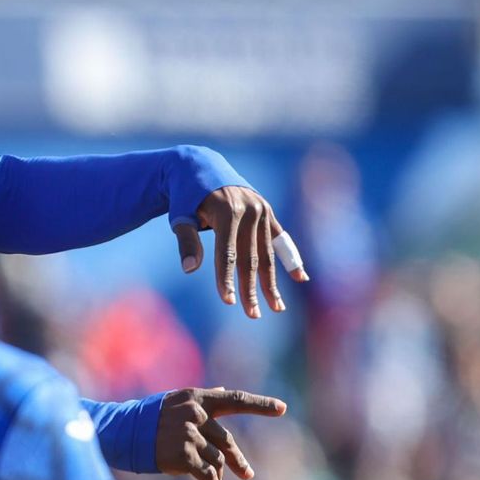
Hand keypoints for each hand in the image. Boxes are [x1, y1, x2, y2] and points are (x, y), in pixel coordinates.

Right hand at [155, 387, 286, 479]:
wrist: (123, 432)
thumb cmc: (149, 417)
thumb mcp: (175, 402)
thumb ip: (202, 401)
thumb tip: (223, 390)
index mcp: (196, 398)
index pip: (235, 399)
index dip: (260, 404)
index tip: (283, 408)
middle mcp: (196, 413)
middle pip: (226, 441)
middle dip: (237, 461)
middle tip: (247, 474)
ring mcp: (190, 434)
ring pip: (217, 460)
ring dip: (218, 477)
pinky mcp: (185, 455)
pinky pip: (208, 475)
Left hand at [174, 185, 307, 317]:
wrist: (200, 165)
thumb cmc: (185, 195)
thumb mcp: (179, 214)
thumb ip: (186, 241)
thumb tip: (190, 270)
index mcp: (226, 210)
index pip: (228, 253)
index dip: (227, 278)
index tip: (228, 301)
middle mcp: (249, 210)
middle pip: (251, 258)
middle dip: (251, 288)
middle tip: (252, 314)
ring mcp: (261, 210)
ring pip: (266, 252)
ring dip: (271, 281)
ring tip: (275, 307)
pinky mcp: (267, 211)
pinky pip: (280, 238)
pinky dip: (290, 258)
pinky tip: (300, 277)